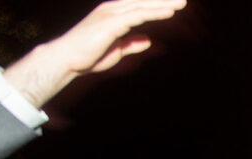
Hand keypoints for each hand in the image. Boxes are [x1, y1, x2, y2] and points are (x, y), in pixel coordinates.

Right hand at [4, 0, 187, 107]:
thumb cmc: (89, 56)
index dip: (158, 3)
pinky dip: (154, 13)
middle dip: (164, 0)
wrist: (67, 60)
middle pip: (143, 1)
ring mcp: (112, 14)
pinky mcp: (111, 23)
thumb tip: (148, 40)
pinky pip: (138, 16)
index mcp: (114, 13)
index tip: (175, 3)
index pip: (140, 5)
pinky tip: (169, 13)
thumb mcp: (118, 49)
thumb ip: (133, 43)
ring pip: (143, 6)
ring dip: (164, 4)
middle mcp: (113, 9)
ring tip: (182, 3)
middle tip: (183, 0)